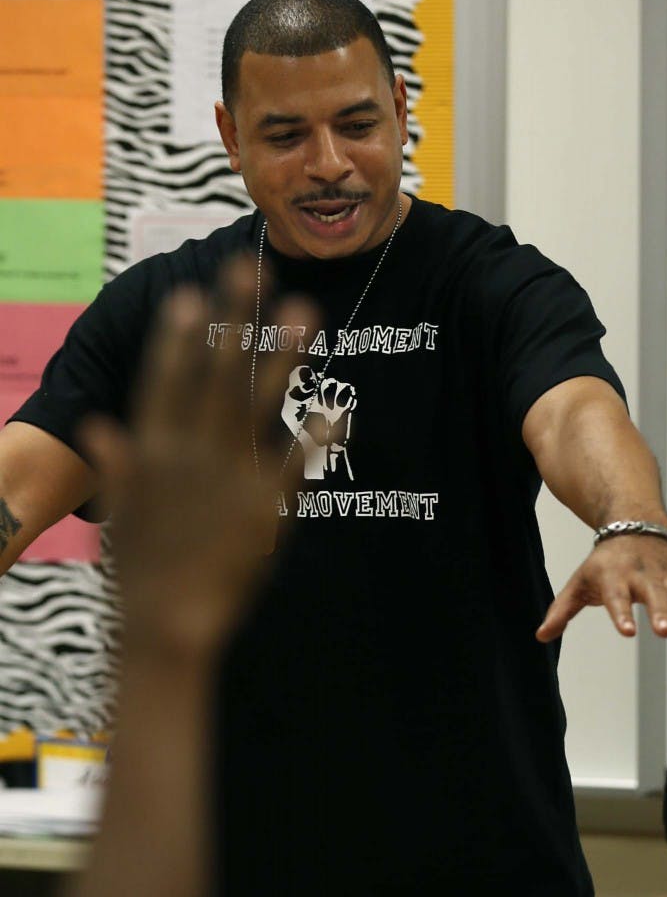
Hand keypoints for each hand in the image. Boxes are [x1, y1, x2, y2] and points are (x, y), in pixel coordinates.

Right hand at [80, 256, 312, 666]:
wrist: (167, 628)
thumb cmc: (140, 572)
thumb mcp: (119, 517)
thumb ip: (117, 468)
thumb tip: (98, 425)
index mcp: (153, 452)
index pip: (163, 381)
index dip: (178, 337)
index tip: (190, 294)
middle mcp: (192, 454)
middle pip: (215, 373)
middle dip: (233, 318)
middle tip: (252, 268)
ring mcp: (231, 478)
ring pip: (259, 404)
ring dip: (283, 357)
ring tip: (307, 313)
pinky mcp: (266, 508)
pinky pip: (296, 463)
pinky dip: (317, 434)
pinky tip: (338, 408)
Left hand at [536, 533, 666, 641]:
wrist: (634, 523)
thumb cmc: (603, 563)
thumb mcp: (580, 581)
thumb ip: (562, 610)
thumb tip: (541, 636)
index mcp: (615, 576)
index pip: (617, 597)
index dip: (622, 613)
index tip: (628, 631)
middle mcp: (642, 575)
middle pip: (652, 597)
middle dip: (659, 613)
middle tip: (665, 633)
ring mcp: (666, 577)